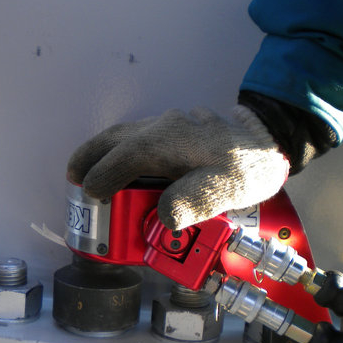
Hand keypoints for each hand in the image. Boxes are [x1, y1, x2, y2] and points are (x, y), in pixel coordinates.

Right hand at [67, 106, 288, 229]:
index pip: (127, 156)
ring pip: (124, 134)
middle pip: (116, 138)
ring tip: (84, 172)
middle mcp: (165, 128)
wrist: (270, 141)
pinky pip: (137, 138)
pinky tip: (118, 166)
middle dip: (90, 157)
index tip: (90, 194)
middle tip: (72, 178)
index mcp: (172, 140)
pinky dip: (119, 151)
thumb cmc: (248, 167)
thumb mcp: (228, 188)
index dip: (104, 175)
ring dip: (101, 152)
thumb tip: (164, 216)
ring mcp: (169, 126)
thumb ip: (195, 201)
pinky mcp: (174, 132)